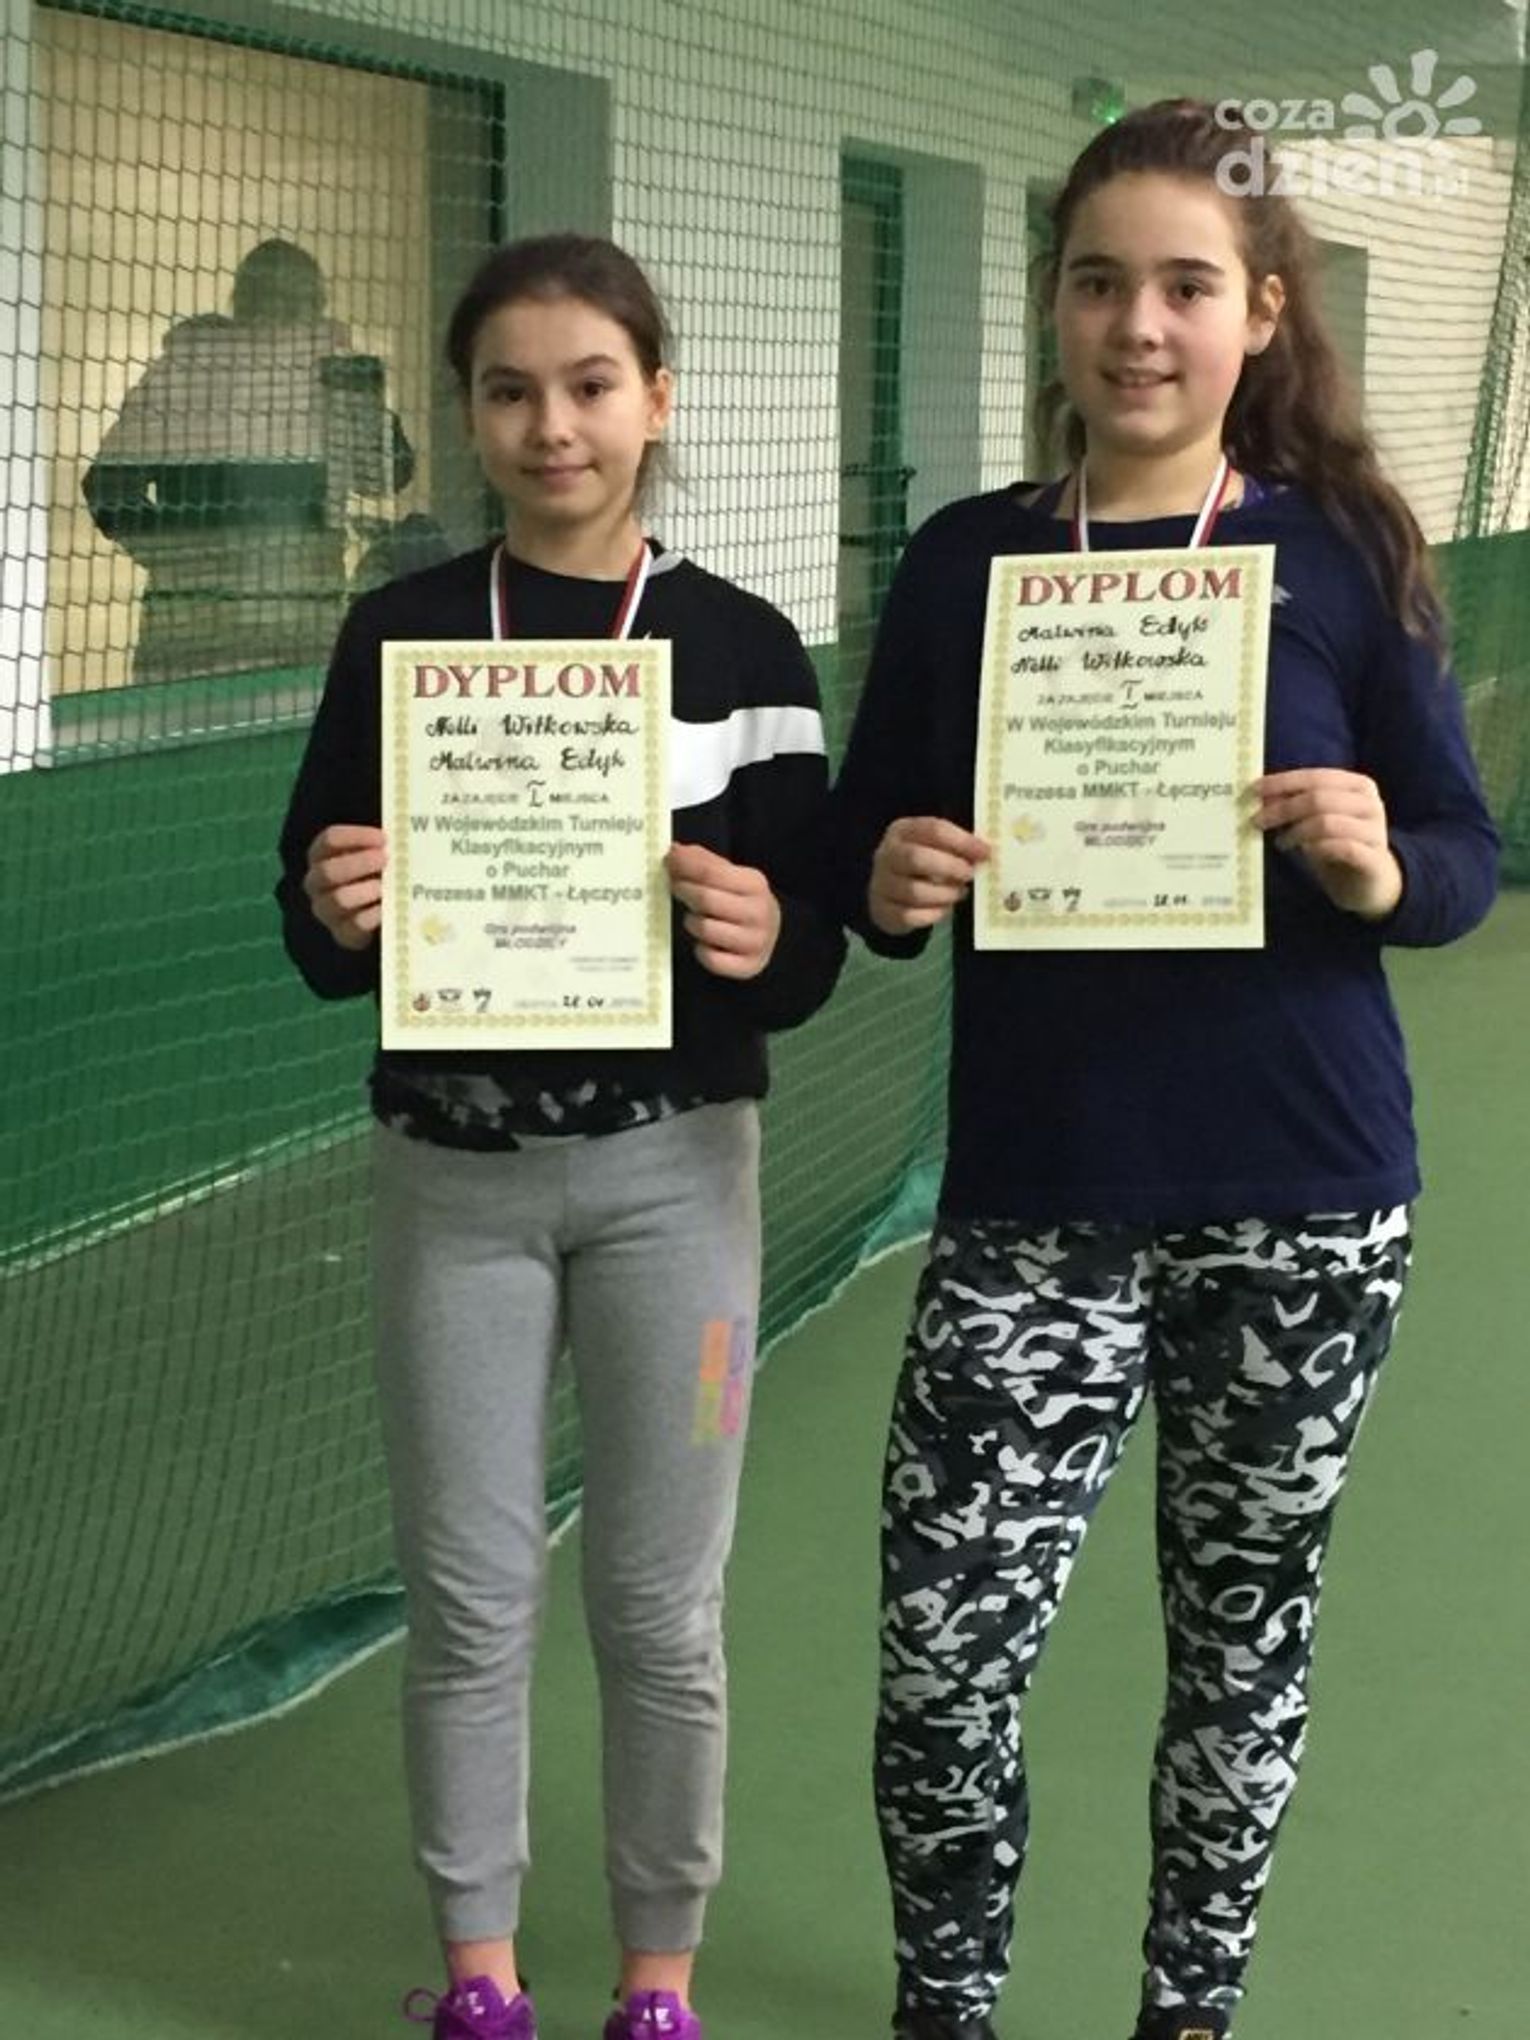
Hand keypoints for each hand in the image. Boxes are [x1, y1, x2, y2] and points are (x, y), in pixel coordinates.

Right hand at [304, 824, 386, 949]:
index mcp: (321, 855)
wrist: (371, 912)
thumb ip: (381, 843)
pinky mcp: (342, 934)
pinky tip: (387, 908)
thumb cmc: (373, 872)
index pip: (330, 839)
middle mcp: (317, 882)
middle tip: (385, 860)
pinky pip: (353, 926)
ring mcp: (326, 910)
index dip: (356, 837)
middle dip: (360, 863)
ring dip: (365, 891)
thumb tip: (404, 829)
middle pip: (329, 871)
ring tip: (385, 887)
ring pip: (339, 899)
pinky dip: (372, 916)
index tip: (383, 838)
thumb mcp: (372, 852)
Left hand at [666, 843, 781, 979]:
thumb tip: (675, 851)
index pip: (711, 872)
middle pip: (706, 899)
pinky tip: (704, 943)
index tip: (668, 863)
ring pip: (705, 929)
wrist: (770, 934)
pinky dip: (701, 950)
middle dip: (685, 892)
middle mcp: (759, 912)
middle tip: (676, 888)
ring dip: (691, 922)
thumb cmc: (741, 901)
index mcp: (755, 884)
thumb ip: (702, 862)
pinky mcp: (749, 966)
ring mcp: (756, 941)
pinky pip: (711, 959)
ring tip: (694, 918)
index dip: (684, 867)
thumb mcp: (730, 876)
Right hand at [868, 817, 990, 933]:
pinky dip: (933, 914)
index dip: (962, 841)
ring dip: (945, 894)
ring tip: (959, 892)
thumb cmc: (920, 864)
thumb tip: (984, 853)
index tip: (985, 852)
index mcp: (902, 831)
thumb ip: (955, 846)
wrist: (889, 891)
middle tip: (970, 874)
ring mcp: (881, 884)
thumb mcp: (933, 845)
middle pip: (917, 858)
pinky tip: (945, 908)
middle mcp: (886, 855)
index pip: (933, 829)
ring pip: (914, 891)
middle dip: (950, 867)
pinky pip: (910, 916)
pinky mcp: (883, 911)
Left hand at [1254, 769, 1402, 918]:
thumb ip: (1294, 805)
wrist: (1371, 882)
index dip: (1283, 783)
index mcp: (1357, 786)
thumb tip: (1261, 795)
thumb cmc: (1338, 846)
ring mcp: (1375, 831)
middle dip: (1283, 808)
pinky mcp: (1374, 859)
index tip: (1253, 791)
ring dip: (1296, 832)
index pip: (1316, 776)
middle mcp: (1370, 804)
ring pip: (1327, 822)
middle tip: (1258, 821)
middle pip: (1318, 798)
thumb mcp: (1314, 821)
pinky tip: (1305, 854)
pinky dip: (1317, 849)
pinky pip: (1342, 848)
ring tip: (1281, 843)